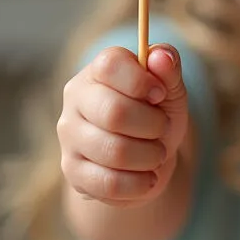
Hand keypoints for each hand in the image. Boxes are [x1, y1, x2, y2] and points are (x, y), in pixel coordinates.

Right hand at [58, 44, 188, 205]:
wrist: (148, 160)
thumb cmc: (156, 115)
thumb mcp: (170, 90)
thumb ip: (168, 68)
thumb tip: (161, 56)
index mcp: (98, 71)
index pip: (110, 65)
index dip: (142, 81)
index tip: (159, 94)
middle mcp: (75, 100)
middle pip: (114, 113)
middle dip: (153, 125)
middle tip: (162, 128)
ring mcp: (69, 137)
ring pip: (114, 151)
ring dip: (150, 156)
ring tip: (156, 153)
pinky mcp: (72, 171)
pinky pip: (109, 183)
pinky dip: (139, 183)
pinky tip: (147, 177)